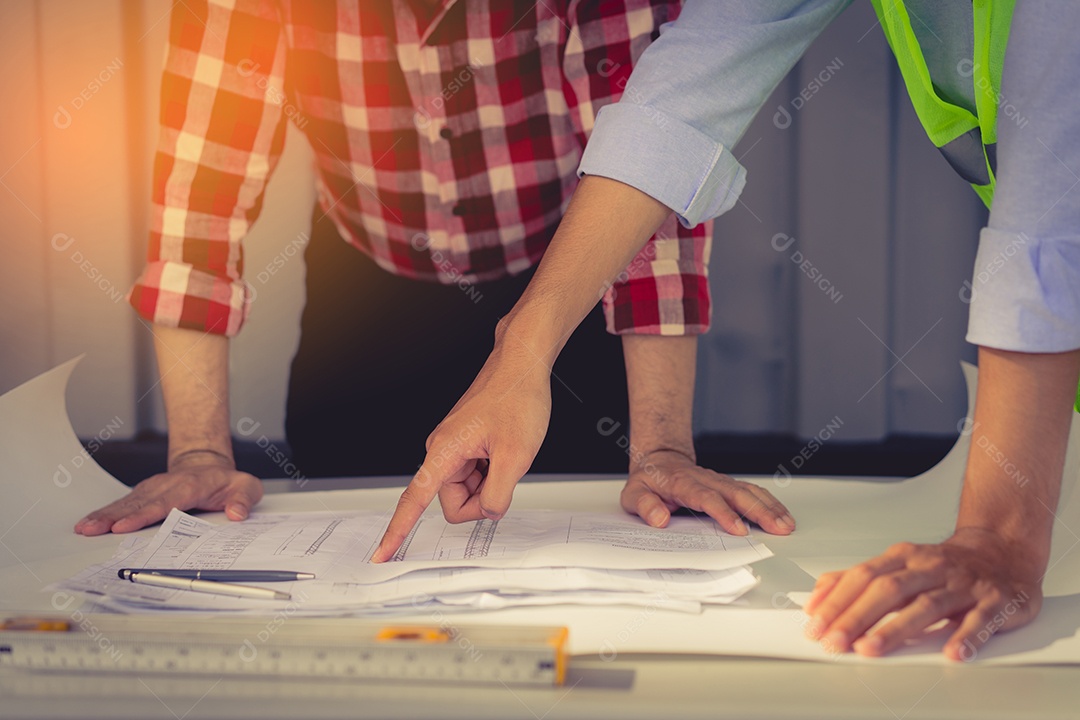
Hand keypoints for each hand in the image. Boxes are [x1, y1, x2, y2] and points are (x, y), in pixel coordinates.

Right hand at [74, 452, 262, 534]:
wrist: (208, 466)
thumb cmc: (226, 481)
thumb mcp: (246, 487)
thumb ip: (243, 500)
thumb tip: (236, 513)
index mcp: (191, 486)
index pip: (166, 502)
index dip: (145, 515)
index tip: (126, 526)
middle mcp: (167, 486)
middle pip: (139, 503)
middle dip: (115, 517)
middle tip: (93, 529)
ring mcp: (153, 489)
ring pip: (127, 503)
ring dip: (104, 515)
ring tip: (85, 527)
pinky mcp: (143, 494)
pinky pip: (123, 504)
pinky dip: (105, 512)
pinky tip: (88, 522)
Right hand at [371, 335, 550, 561]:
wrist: (522, 365)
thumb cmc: (517, 398)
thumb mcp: (517, 456)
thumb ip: (498, 495)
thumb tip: (488, 513)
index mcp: (444, 451)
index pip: (414, 501)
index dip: (397, 532)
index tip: (381, 555)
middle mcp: (441, 450)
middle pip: (455, 503)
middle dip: (482, 499)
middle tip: (506, 470)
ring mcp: (452, 447)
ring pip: (468, 491)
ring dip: (490, 482)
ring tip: (506, 453)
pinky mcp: (463, 445)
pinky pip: (475, 475)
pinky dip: (492, 471)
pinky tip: (503, 450)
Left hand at [621, 450, 794, 534]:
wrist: (658, 461)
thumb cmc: (648, 482)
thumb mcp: (634, 494)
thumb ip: (645, 506)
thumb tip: (659, 519)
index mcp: (683, 483)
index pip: (707, 498)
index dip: (724, 513)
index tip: (739, 530)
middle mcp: (706, 480)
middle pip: (736, 494)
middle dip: (759, 511)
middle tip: (778, 529)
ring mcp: (719, 481)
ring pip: (748, 491)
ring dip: (769, 507)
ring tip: (787, 525)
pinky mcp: (728, 485)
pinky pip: (752, 491)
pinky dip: (769, 502)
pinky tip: (783, 514)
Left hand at [804, 527, 1042, 659]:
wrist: (1001, 551)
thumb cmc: (943, 565)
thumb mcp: (897, 564)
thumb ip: (857, 580)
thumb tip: (817, 598)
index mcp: (904, 558)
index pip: (863, 576)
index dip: (837, 601)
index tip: (816, 624)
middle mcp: (931, 567)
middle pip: (888, 589)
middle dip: (857, 617)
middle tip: (835, 642)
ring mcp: (964, 583)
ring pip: (927, 605)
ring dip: (896, 628)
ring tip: (871, 649)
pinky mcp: (996, 601)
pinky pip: (981, 619)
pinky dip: (967, 636)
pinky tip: (953, 652)